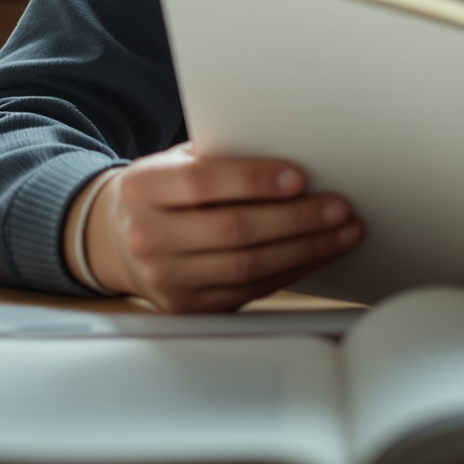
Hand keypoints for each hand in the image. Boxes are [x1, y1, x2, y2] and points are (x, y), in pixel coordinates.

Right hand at [80, 143, 364, 313]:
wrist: (121, 238)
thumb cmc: (165, 191)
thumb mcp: (178, 162)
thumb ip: (222, 158)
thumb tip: (294, 157)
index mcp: (142, 188)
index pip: (202, 184)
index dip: (253, 181)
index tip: (299, 176)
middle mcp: (148, 237)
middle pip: (233, 231)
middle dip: (295, 219)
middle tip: (338, 206)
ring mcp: (166, 279)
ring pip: (248, 267)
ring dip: (305, 249)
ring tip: (342, 231)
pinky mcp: (189, 307)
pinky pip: (251, 291)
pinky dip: (291, 271)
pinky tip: (318, 253)